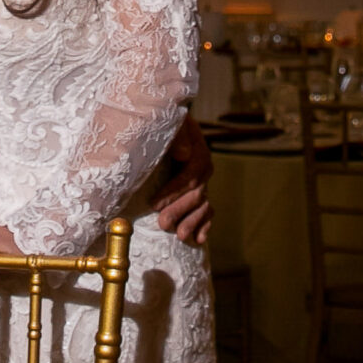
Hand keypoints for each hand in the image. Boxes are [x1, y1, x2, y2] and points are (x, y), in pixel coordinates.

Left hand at [150, 116, 213, 246]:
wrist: (166, 124)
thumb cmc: (161, 124)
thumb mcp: (169, 124)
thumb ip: (177, 136)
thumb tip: (185, 154)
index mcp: (198, 151)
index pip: (191, 174)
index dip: (174, 191)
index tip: (154, 203)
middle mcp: (203, 168)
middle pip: (196, 193)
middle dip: (179, 210)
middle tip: (162, 223)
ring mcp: (202, 181)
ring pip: (203, 205)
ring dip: (192, 221)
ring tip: (180, 236)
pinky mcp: (198, 192)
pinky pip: (207, 211)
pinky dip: (204, 225)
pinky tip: (199, 239)